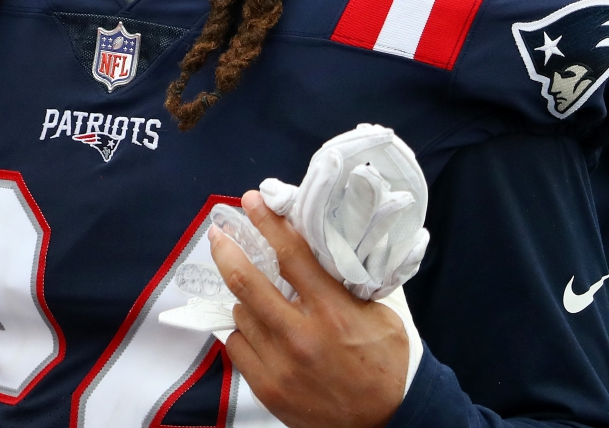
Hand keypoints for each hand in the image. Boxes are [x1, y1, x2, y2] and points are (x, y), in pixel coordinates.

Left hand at [210, 190, 407, 427]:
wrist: (388, 420)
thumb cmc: (387, 362)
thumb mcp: (379, 312)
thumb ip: (349, 279)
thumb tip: (323, 240)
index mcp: (332, 310)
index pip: (290, 255)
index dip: (266, 223)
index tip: (251, 201)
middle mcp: (301, 336)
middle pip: (247, 282)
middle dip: (227, 250)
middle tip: (219, 233)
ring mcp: (280, 365)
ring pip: (240, 315)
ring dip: (243, 299)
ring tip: (253, 291)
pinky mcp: (268, 389)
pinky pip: (237, 347)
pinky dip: (243, 331)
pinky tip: (255, 326)